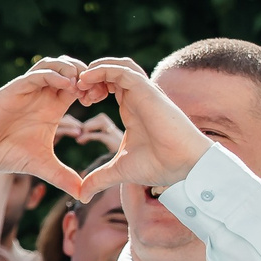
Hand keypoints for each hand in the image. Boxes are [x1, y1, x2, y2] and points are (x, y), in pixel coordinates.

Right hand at [0, 56, 89, 190]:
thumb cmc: (4, 155)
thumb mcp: (42, 166)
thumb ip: (64, 177)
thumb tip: (83, 196)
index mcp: (53, 107)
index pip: (80, 86)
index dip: (95, 88)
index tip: (103, 101)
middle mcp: (42, 95)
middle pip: (72, 67)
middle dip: (89, 75)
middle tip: (97, 92)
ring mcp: (28, 90)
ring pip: (56, 63)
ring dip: (73, 69)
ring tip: (82, 87)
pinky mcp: (15, 89)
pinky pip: (39, 73)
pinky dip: (56, 75)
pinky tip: (67, 87)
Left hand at [67, 59, 213, 199]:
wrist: (185, 167)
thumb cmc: (160, 166)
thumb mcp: (119, 171)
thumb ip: (99, 178)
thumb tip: (82, 195)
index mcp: (132, 109)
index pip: (109, 86)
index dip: (90, 88)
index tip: (77, 102)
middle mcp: (138, 97)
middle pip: (112, 71)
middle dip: (90, 77)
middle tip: (76, 92)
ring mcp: (144, 93)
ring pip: (118, 65)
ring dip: (95, 69)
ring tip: (80, 85)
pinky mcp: (148, 92)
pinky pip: (123, 70)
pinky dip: (102, 69)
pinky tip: (86, 80)